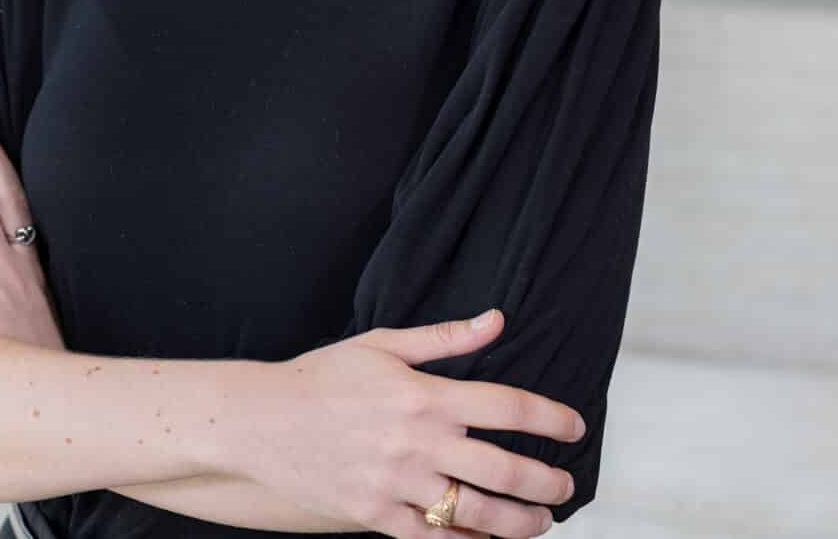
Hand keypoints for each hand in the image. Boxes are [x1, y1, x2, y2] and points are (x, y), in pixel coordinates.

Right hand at [242, 312, 580, 538]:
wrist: (262, 420)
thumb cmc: (324, 376)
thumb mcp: (383, 344)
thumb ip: (445, 338)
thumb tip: (498, 320)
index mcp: (424, 395)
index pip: (508, 407)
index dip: (551, 418)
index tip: (574, 427)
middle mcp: (418, 442)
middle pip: (505, 469)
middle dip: (547, 481)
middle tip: (565, 483)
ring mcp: (398, 484)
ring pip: (479, 515)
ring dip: (521, 522)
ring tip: (542, 521)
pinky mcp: (377, 517)